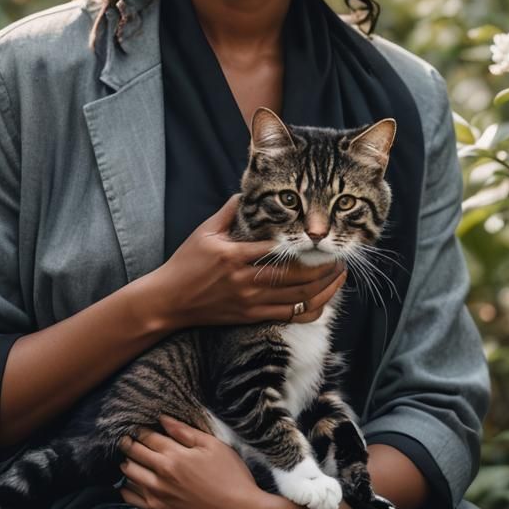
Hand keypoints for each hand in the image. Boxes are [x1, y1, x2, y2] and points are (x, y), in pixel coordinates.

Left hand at [118, 415, 266, 508]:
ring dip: (127, 462)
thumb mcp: (212, 445)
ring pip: (129, 473)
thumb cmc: (230, 476)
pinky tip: (130, 481)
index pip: (146, 436)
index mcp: (175, 455)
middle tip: (126, 438)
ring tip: (129, 457)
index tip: (137, 427)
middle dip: (128, 443)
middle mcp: (162, 474)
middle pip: (134, 453)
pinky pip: (131, 497)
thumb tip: (163, 418)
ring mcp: (158, 494)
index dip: (139, 429)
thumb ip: (185, 432)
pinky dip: (126, 487)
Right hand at [149, 195, 346, 329]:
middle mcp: (246, 280)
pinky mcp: (252, 317)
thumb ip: (229, 212)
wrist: (169, 301)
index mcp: (234, 255)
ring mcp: (251, 301)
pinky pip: (291, 317)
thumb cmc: (185, 263)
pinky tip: (324, 299)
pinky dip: (313, 309)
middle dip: (324, 265)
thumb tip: (247, 191)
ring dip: (325, 286)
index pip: (277, 248)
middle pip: (297, 275)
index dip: (303, 243)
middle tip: (338, 254)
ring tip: (339, 274)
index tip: (319, 234)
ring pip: (300, 298)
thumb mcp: (204, 232)